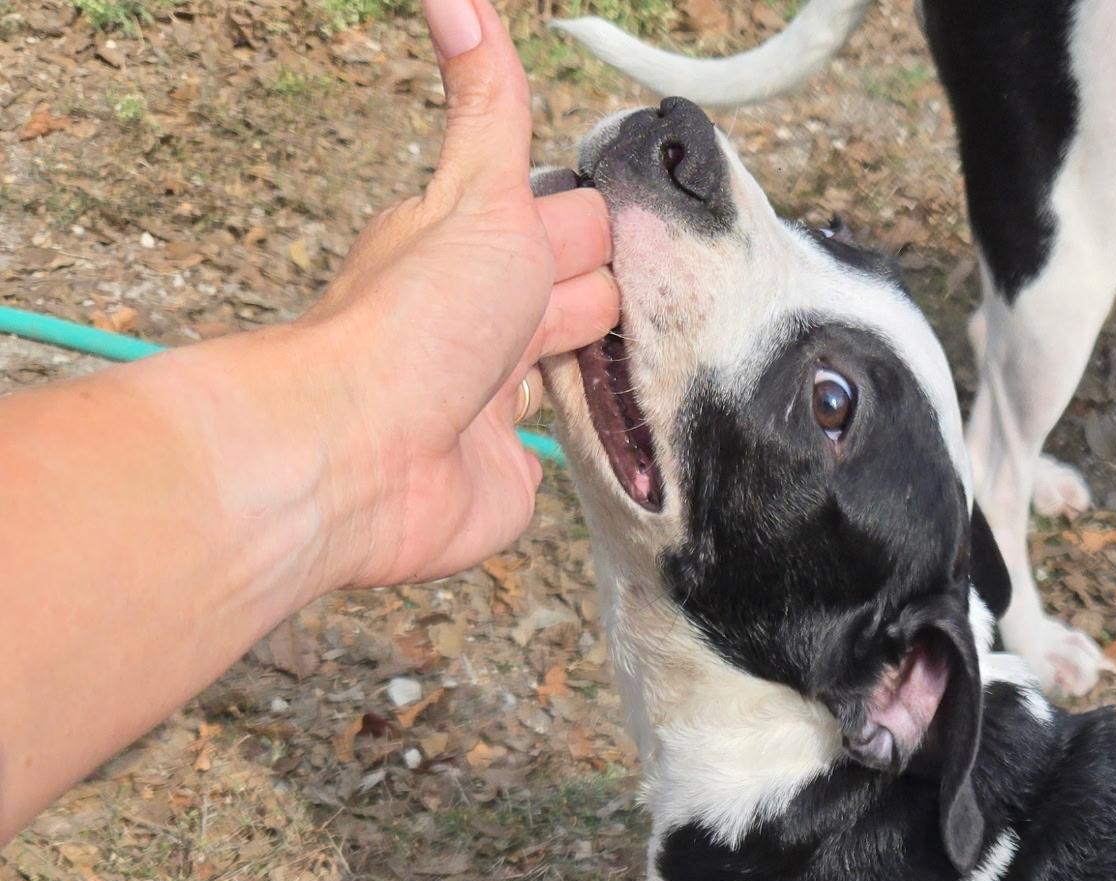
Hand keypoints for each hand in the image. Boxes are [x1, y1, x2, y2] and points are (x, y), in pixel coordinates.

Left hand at [299, 0, 617, 589]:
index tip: (659, 220)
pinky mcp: (511, 471)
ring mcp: (496, 400)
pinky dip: (597, 444)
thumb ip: (489, 104)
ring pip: (576, 374)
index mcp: (477, 247)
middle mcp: (484, 320)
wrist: (367, 456)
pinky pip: (564, 452)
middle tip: (678, 294)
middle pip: (580, 298)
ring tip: (673, 361)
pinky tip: (633, 434)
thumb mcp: (477, 193)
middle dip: (622, 295)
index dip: (606, 225)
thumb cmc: (410, 325)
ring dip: (615, 370)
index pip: (568, 224)